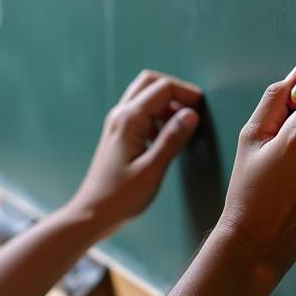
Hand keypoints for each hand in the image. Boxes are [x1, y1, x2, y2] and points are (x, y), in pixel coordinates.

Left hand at [69, 71, 201, 234]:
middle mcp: (120, 115)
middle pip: (150, 82)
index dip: (186, 93)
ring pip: (145, 95)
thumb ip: (172, 139)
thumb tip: (191, 114)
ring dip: (166, 102)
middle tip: (193, 109)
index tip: (202, 109)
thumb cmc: (121, 197)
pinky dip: (157, 115)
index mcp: (129, 120)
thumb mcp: (152, 169)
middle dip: (175, 90)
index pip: (163, 88)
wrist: (93, 213)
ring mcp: (117, 123)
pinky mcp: (119, 133)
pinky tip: (166, 137)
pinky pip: (141, 112)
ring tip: (182, 125)